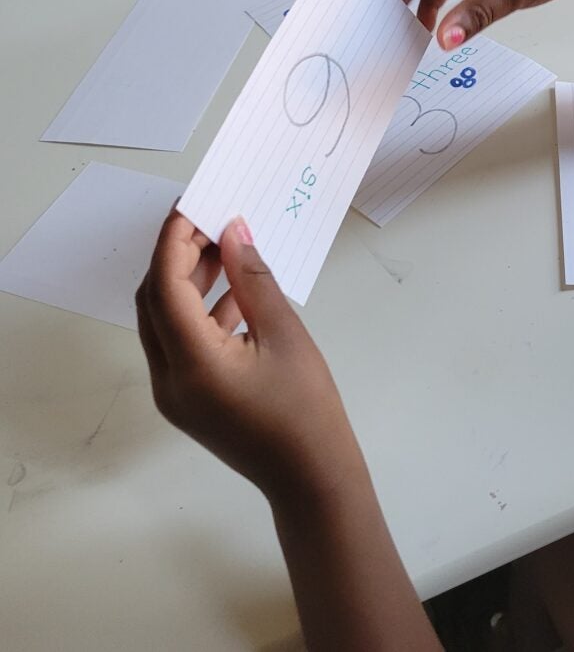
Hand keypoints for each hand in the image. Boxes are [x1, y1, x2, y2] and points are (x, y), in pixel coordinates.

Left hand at [136, 212, 363, 502]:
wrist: (310, 477)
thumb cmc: (305, 407)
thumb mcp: (284, 334)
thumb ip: (253, 278)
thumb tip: (233, 230)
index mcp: (190, 364)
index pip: (165, 286)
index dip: (173, 240)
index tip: (192, 203)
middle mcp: (169, 379)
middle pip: (154, 302)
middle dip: (176, 255)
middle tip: (209, 217)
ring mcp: (175, 392)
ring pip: (164, 321)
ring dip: (187, 280)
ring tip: (224, 244)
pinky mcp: (189, 398)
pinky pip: (181, 341)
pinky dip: (199, 308)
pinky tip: (234, 288)